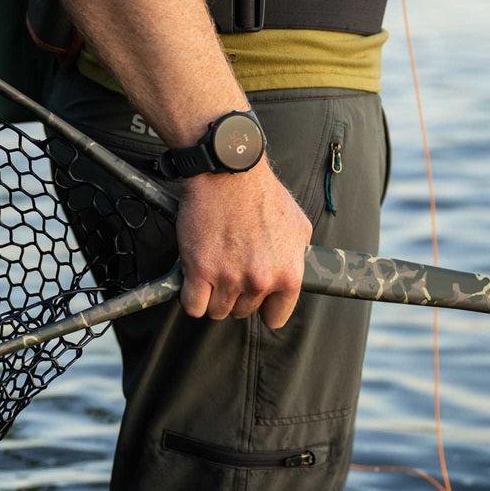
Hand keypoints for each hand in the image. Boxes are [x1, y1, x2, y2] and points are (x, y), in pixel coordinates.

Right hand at [176, 162, 312, 329]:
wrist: (229, 173)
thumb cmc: (262, 193)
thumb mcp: (298, 225)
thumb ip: (296, 256)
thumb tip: (291, 272)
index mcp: (288, 274)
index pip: (276, 317)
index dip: (264, 308)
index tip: (256, 299)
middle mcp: (260, 281)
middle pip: (243, 312)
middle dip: (237, 295)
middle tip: (232, 269)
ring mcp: (228, 278)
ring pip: (217, 311)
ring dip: (213, 296)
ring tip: (214, 270)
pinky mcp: (199, 271)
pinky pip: (193, 306)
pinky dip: (191, 297)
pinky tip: (196, 280)